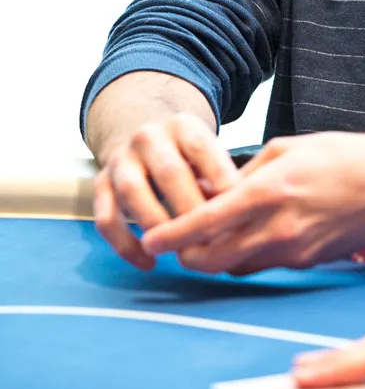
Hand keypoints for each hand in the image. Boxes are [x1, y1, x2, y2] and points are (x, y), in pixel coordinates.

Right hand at [94, 112, 238, 269]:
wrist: (140, 132)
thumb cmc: (187, 154)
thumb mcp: (207, 151)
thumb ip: (220, 176)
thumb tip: (241, 215)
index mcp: (182, 125)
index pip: (203, 148)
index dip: (221, 180)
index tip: (237, 210)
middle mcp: (148, 137)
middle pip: (170, 172)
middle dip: (190, 209)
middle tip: (210, 239)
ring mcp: (121, 159)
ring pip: (134, 192)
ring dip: (157, 224)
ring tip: (177, 250)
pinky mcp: (100, 183)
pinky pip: (106, 216)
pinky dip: (125, 244)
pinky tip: (148, 263)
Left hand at [141, 131, 364, 273]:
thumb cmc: (343, 157)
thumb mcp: (287, 149)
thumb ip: (246, 172)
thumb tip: (211, 186)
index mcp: (270, 192)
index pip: (206, 223)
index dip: (172, 235)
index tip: (150, 239)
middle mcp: (278, 229)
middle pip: (213, 260)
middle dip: (187, 255)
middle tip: (174, 242)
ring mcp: (294, 252)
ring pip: (235, 268)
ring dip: (215, 258)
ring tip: (207, 237)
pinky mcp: (306, 263)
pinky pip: (263, 265)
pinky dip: (246, 255)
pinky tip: (247, 235)